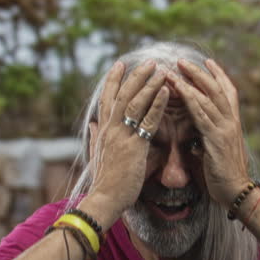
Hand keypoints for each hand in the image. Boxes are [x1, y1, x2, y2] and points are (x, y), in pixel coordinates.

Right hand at [87, 60, 169, 220]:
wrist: (105, 198)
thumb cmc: (104, 180)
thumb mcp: (96, 154)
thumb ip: (95, 136)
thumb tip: (92, 123)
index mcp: (103, 130)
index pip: (107, 99)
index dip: (113, 80)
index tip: (119, 64)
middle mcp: (111, 129)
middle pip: (122, 95)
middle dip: (135, 76)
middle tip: (148, 61)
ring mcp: (122, 137)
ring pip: (135, 103)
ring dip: (149, 84)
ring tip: (161, 70)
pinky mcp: (135, 147)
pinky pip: (148, 121)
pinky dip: (157, 104)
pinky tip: (166, 91)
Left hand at [167, 59, 250, 205]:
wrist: (236, 191)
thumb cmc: (224, 174)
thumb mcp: (218, 149)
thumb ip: (211, 135)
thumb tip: (201, 130)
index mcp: (233, 123)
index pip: (228, 92)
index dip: (219, 75)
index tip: (208, 61)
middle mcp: (231, 121)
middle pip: (217, 89)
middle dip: (199, 73)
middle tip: (182, 61)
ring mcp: (225, 129)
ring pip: (208, 98)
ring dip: (190, 82)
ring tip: (174, 71)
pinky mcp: (216, 139)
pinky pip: (202, 115)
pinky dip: (190, 100)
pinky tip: (179, 91)